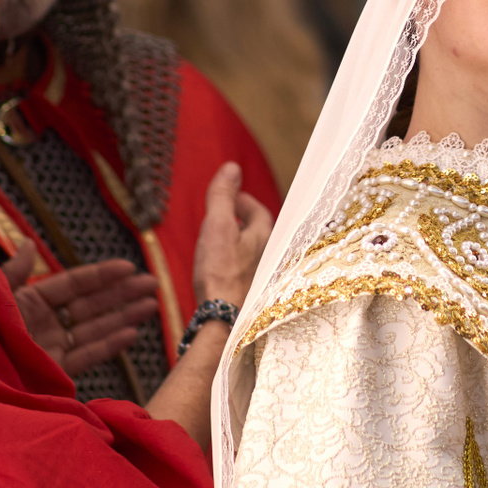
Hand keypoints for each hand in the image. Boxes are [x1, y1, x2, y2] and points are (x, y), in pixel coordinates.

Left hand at [3, 248, 160, 375]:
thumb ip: (16, 271)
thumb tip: (30, 243)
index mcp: (28, 301)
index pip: (73, 284)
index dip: (101, 275)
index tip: (129, 266)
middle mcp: (43, 323)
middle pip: (90, 305)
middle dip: (122, 294)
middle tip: (153, 284)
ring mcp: (50, 347)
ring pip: (95, 328)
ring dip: (124, 316)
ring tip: (152, 305)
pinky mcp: (53, 372)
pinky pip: (87, 356)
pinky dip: (109, 345)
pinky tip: (132, 334)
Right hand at [194, 162, 271, 306]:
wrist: (224, 319)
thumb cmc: (221, 272)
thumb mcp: (217, 226)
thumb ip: (222, 197)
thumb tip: (232, 167)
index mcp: (264, 236)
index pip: (258, 211)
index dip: (243, 202)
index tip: (230, 199)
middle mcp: (269, 256)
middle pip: (258, 232)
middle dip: (243, 221)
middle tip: (225, 216)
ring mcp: (262, 276)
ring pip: (253, 252)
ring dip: (239, 243)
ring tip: (221, 240)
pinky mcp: (251, 294)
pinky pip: (245, 270)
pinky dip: (235, 263)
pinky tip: (222, 270)